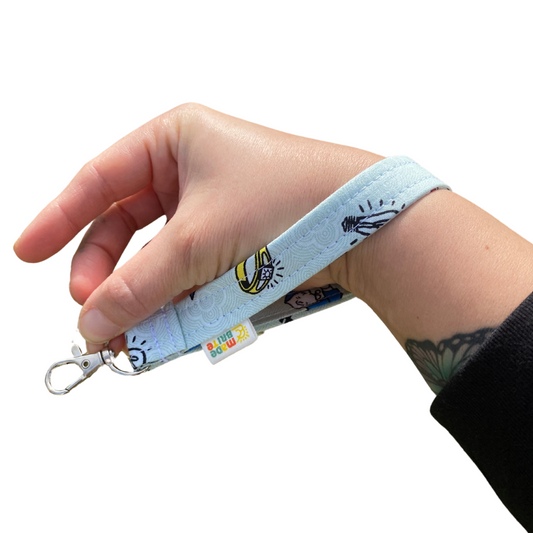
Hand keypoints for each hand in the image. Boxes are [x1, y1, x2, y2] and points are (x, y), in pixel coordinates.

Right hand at [14, 103, 382, 350]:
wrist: (363, 226)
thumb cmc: (288, 203)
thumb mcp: (198, 243)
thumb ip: (138, 286)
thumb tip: (92, 326)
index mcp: (175, 140)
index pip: (100, 179)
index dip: (60, 219)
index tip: (26, 252)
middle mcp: (192, 169)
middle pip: (125, 226)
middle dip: (106, 273)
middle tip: (93, 314)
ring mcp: (215, 206)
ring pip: (159, 257)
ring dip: (142, 296)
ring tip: (130, 335)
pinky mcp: (236, 240)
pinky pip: (191, 271)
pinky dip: (176, 299)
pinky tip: (167, 324)